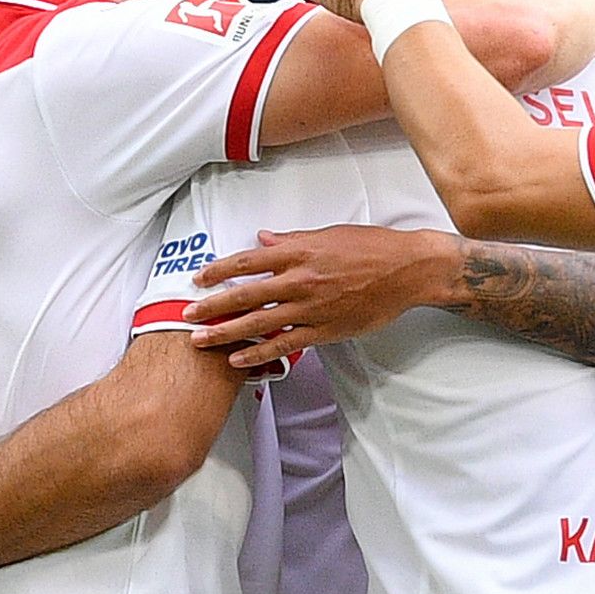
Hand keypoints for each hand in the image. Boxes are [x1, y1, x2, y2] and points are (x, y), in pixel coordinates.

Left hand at [186, 226, 464, 366]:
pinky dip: (259, 351)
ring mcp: (311, 307)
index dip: (219, 270)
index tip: (198, 279)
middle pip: (245, 293)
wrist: (408, 270)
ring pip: (258, 321)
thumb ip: (293, 239)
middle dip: (212, 305)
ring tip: (199, 340)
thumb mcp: (330, 234)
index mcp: (300, 251)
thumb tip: (263, 240)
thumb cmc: (373, 247)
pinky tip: (239, 358)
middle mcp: (300, 279)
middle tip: (186, 313)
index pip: (247, 261)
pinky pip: (284, 343)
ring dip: (225, 332)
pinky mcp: (324, 329)